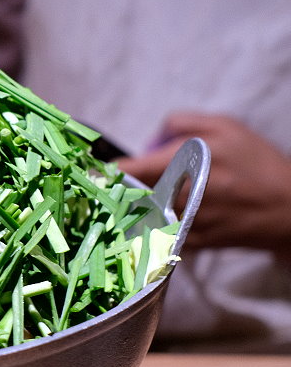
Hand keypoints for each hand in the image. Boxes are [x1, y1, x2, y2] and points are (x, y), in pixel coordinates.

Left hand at [117, 112, 290, 256]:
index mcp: (191, 162)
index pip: (132, 169)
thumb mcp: (226, 127)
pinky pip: (157, 235)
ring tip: (120, 203)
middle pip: (130, 196)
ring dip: (126, 211)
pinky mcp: (192, 242)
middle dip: (115, 191)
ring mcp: (188, 222)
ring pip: (139, 219)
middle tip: (102, 187)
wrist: (289, 208)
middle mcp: (186, 195)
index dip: (108, 171)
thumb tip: (148, 139)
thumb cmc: (256, 162)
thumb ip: (181, 124)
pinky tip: (143, 220)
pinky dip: (145, 228)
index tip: (95, 171)